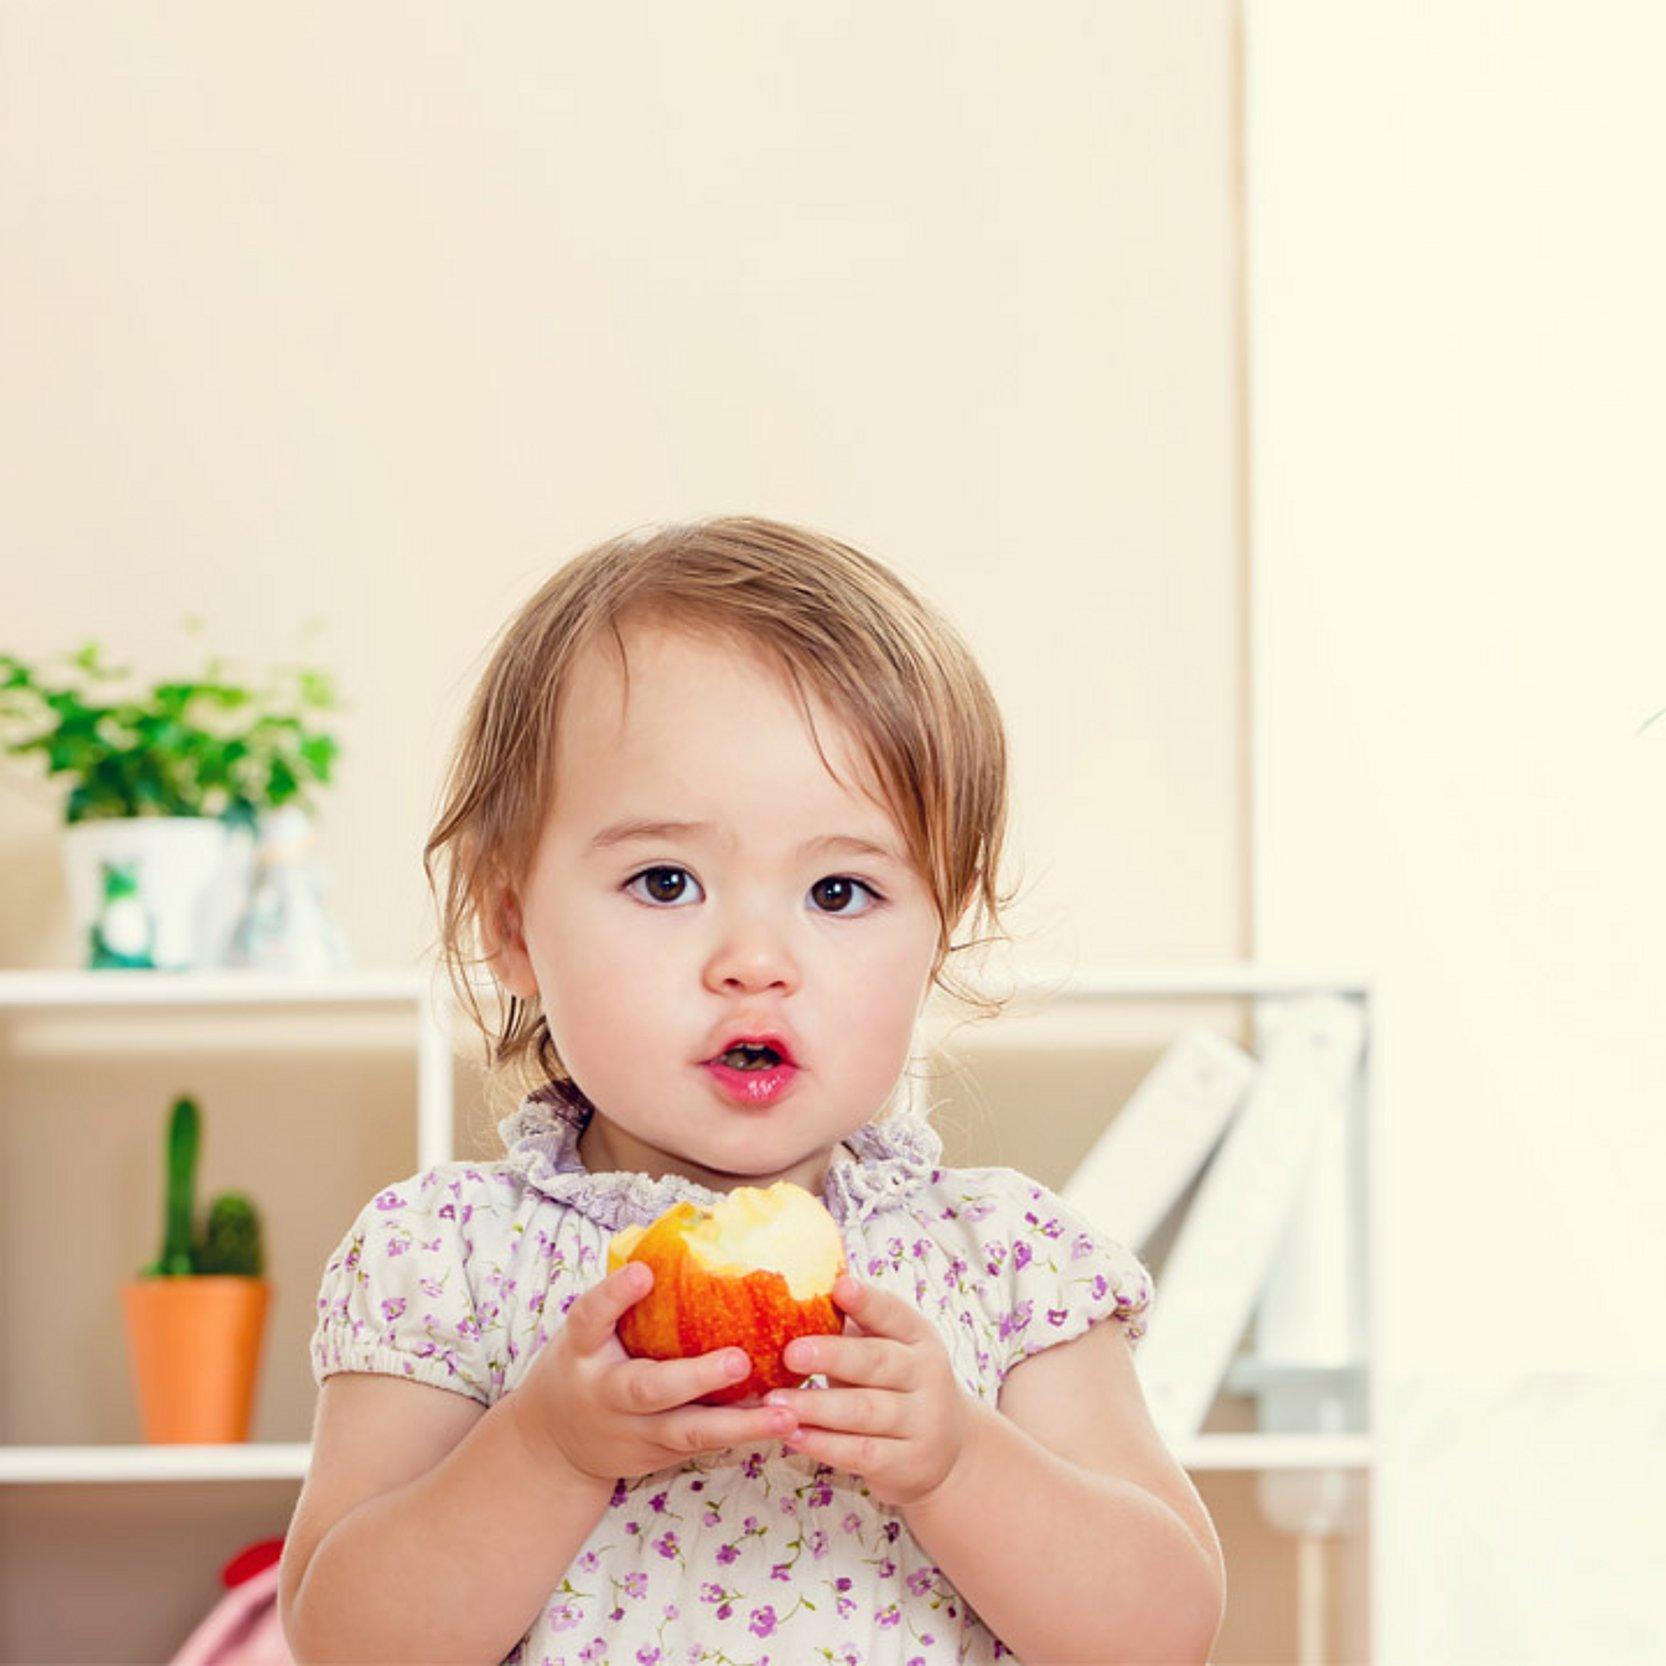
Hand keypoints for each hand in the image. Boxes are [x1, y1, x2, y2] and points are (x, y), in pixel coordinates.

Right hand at [512, 1260, 801, 1484]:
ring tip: (783, 1414)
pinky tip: (784, 1423)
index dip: (614, 1295)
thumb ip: (622, 1295)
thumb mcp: (588, 1330)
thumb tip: (684, 1229)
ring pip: (688, 1432)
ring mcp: (635, 1432)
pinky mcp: (661, 1457)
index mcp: (583, 1351)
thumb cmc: (587, 1363)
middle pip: (648, 1389)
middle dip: (695, 1377)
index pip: (591, 1317)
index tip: (643, 1272)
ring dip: (739, 1424)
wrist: (556, 1447)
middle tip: (738, 1360)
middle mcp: (607, 1394)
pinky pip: (704, 1446)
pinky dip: (743, 1435)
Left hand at [761, 1274, 971, 1509]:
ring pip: (864, 1411)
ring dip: (816, 1406)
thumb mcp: (887, 1349)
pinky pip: (860, 1452)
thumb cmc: (896, 1384)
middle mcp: (927, 1376)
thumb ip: (853, 1326)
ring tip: (776, 1400)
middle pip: (877, 1362)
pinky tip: (793, 1435)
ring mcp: (922, 1422)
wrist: (948, 1450)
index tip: (840, 1286)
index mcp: (918, 1337)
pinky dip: (824, 1444)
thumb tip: (795, 1299)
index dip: (867, 1301)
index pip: (894, 1313)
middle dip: (832, 1356)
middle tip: (791, 1353)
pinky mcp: (908, 1463)